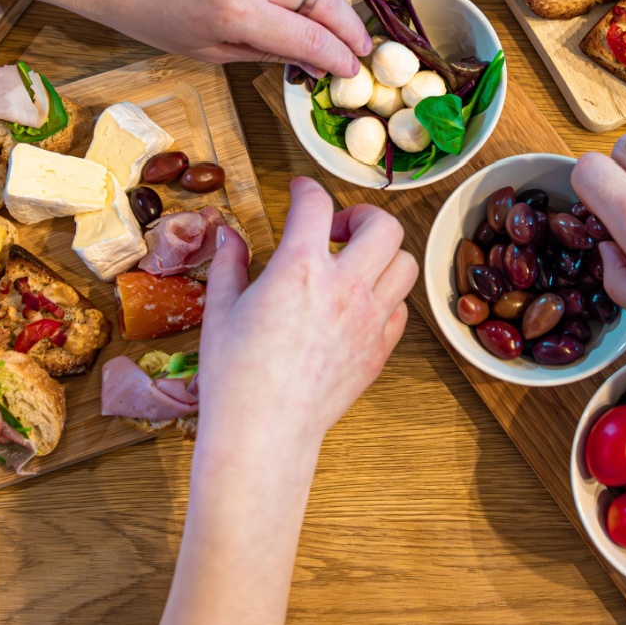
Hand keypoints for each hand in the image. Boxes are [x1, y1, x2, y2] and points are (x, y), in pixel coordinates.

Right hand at [197, 178, 417, 461]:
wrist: (263, 436)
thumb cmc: (234, 377)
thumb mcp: (220, 310)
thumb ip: (229, 262)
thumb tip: (227, 233)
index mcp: (300, 268)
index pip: (316, 203)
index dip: (307, 188)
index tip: (299, 192)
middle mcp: (344, 287)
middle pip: (384, 225)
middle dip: (362, 216)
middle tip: (337, 230)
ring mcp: (369, 319)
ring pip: (405, 264)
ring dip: (382, 255)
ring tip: (353, 265)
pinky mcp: (380, 349)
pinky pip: (401, 308)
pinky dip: (386, 297)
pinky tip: (358, 305)